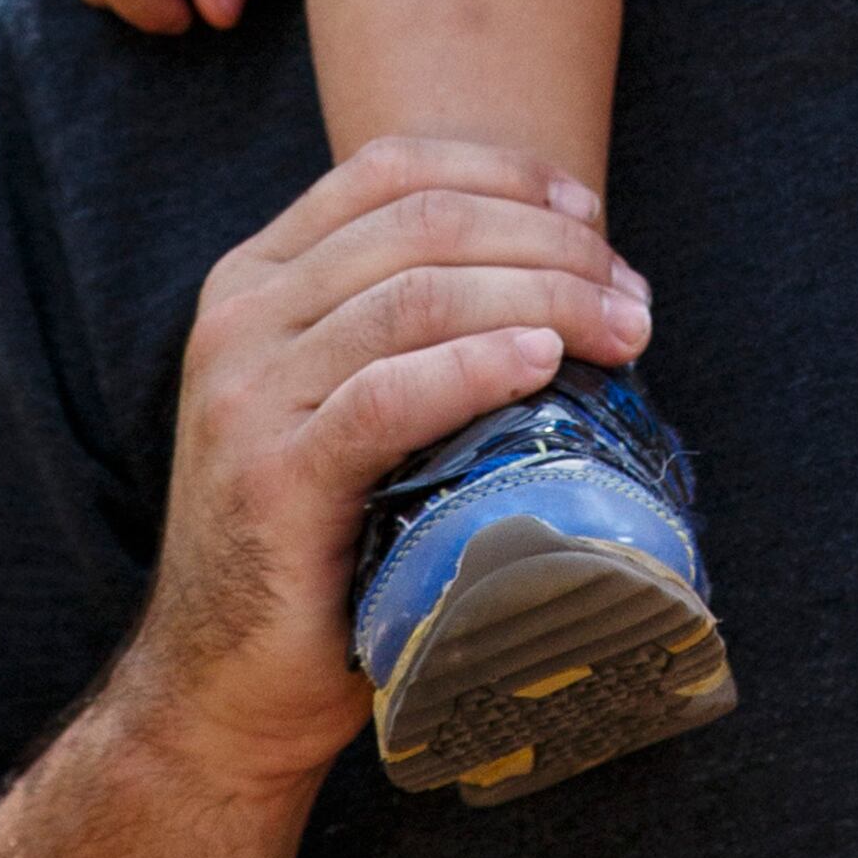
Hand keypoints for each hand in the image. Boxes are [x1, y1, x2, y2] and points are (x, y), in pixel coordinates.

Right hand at [122, 137, 651, 796]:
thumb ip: (412, 330)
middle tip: (634, 295)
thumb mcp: (348, 404)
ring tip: (624, 331)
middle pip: (421, 225)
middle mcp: (239, 320)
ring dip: (544, 298)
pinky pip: (388, 395)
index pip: (388, 170)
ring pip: (418, 295)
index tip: (592, 214)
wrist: (223, 688)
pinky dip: (478, 366)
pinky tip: (544, 364)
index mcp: (254, 281)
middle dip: (550, 243)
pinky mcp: (273, 480)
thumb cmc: (320, 541)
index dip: (504, 174)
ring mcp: (247, 398)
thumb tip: (575, 279)